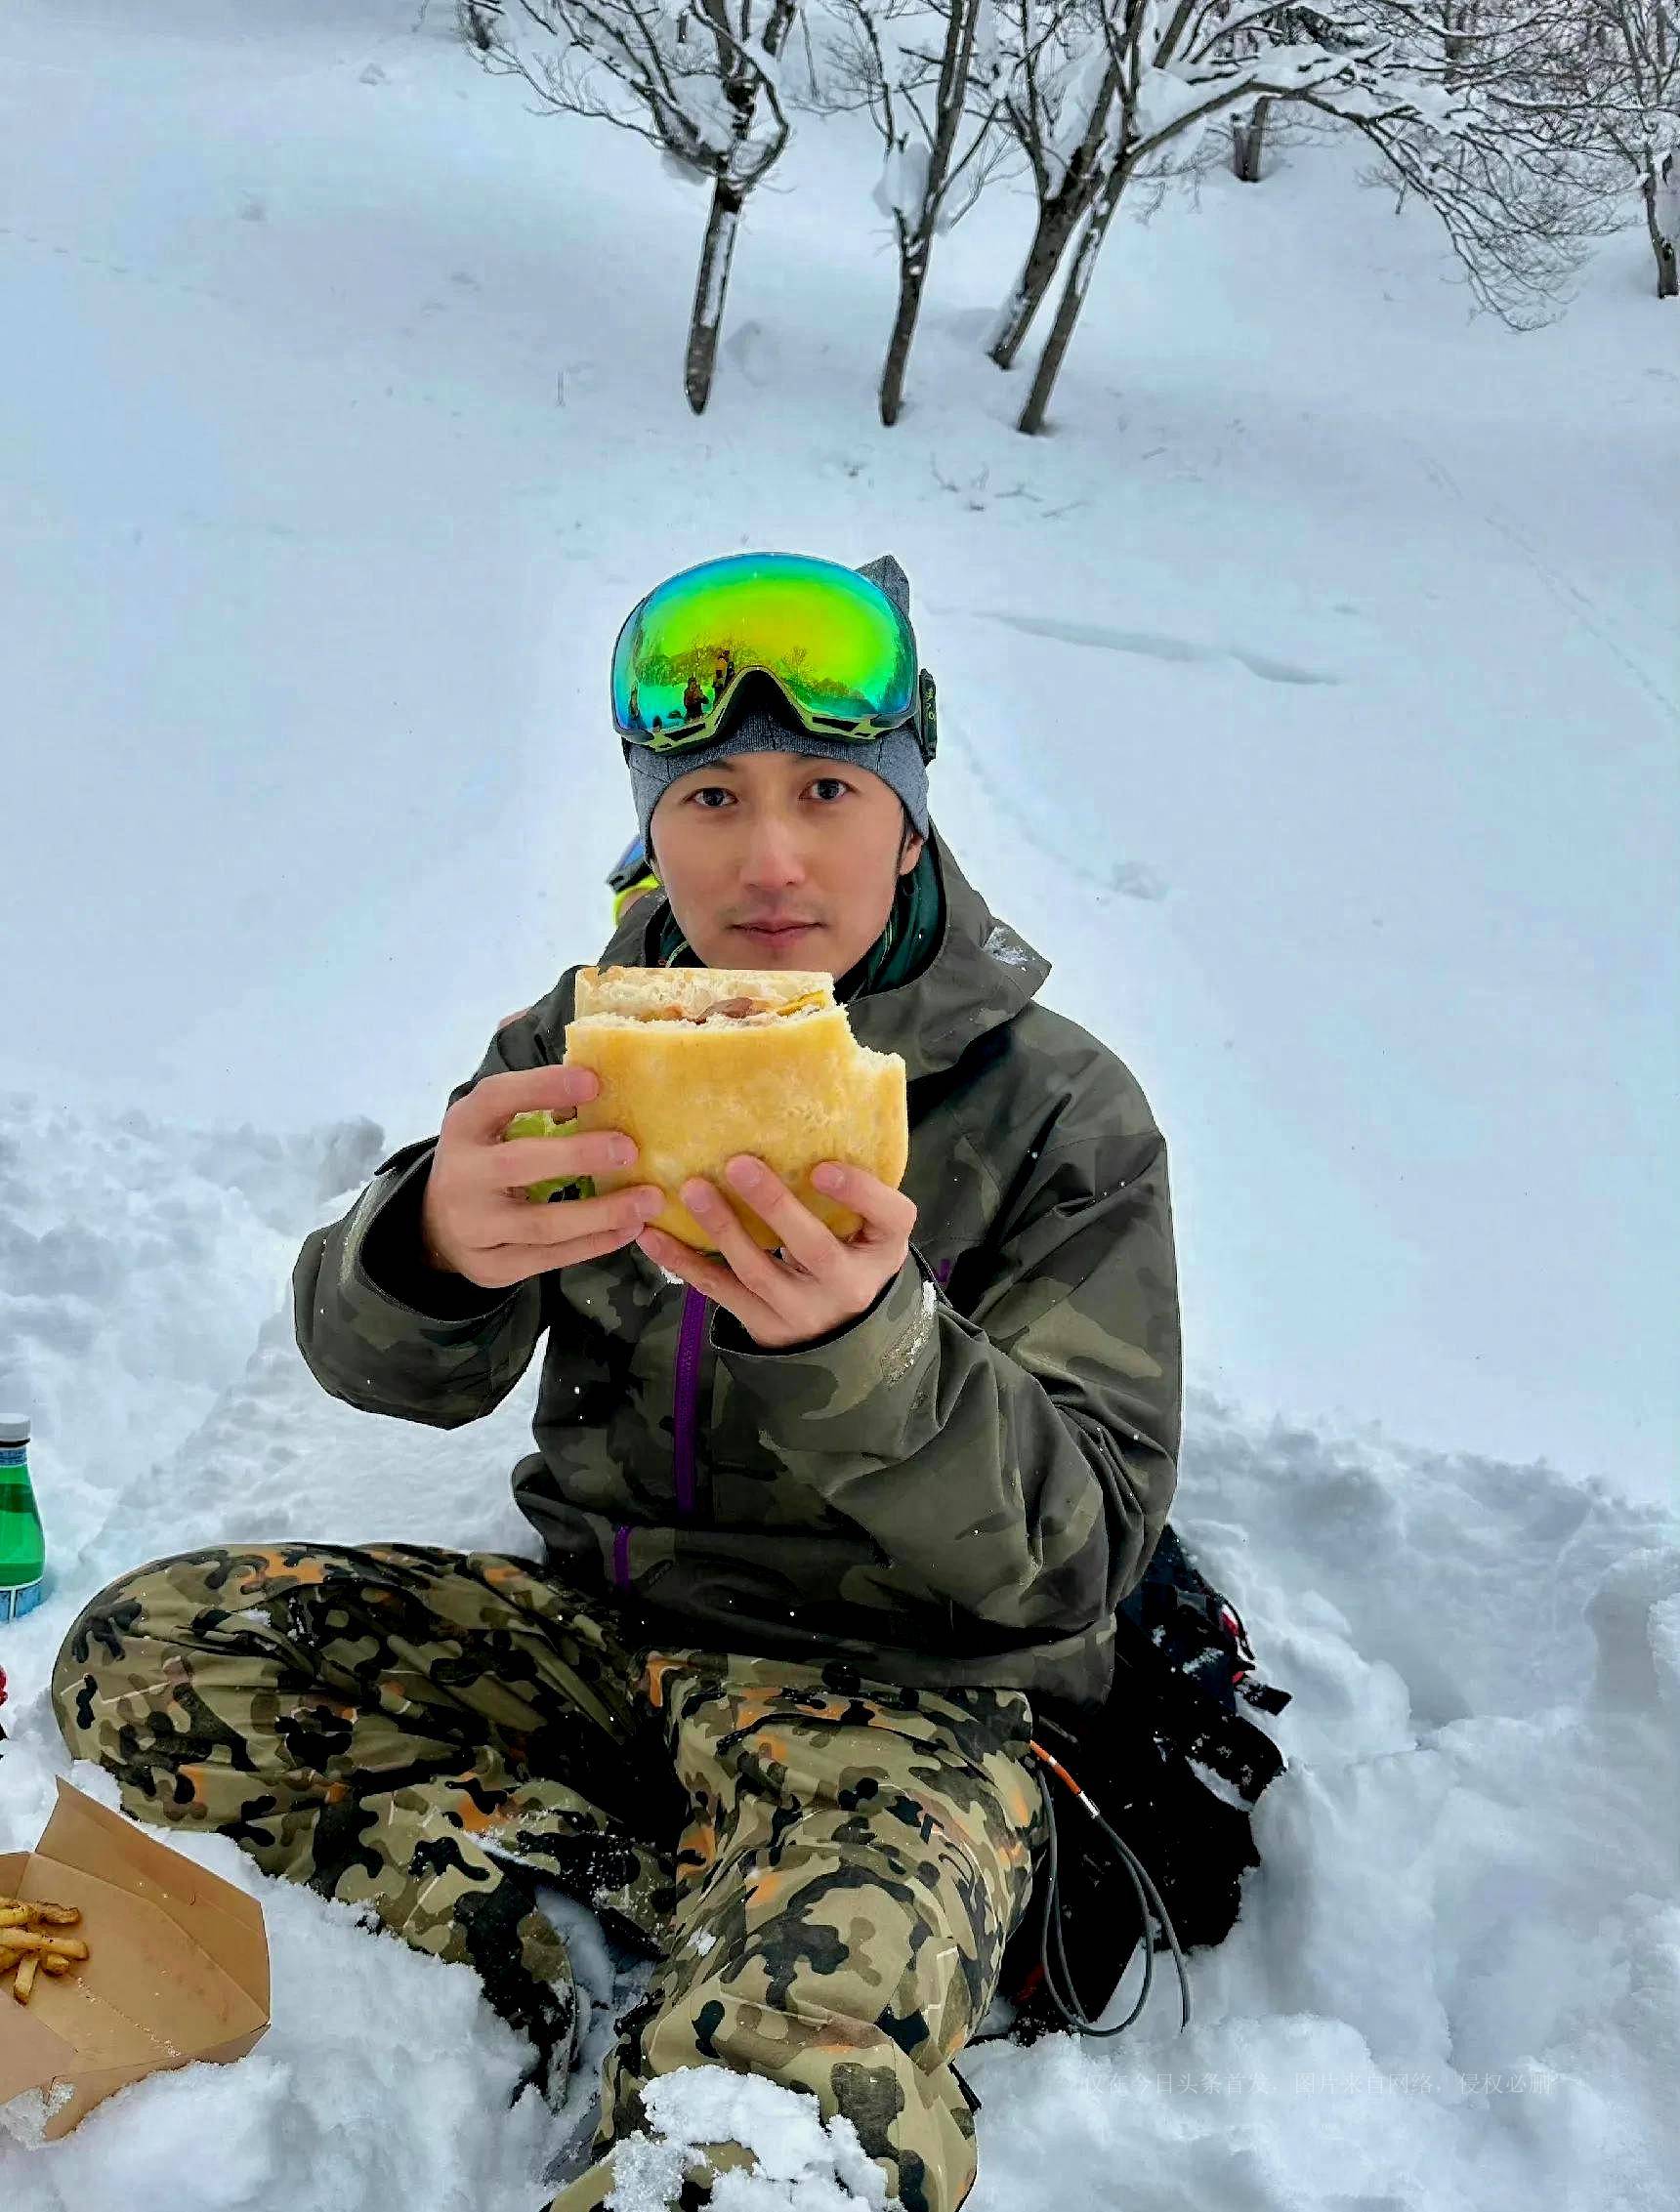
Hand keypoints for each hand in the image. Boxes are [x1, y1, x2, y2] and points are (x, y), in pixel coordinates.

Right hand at [420, 1066, 664, 1290]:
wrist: (438, 1225)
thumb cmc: (487, 1161)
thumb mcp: (495, 1125)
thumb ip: (536, 1105)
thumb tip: (601, 1089)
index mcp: (463, 1127)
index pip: (496, 1098)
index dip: (542, 1087)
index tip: (593, 1082)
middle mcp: (460, 1176)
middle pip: (518, 1163)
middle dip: (578, 1156)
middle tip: (630, 1149)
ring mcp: (472, 1227)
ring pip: (542, 1224)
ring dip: (601, 1213)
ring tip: (647, 1201)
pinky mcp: (490, 1267)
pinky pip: (549, 1258)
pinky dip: (594, 1244)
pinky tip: (628, 1230)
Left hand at [635, 1157, 916, 1349]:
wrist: (838, 1330)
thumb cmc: (850, 1251)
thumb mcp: (868, 1225)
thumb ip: (848, 1186)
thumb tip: (799, 1110)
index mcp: (884, 1248)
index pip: (890, 1217)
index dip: (859, 1193)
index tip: (822, 1168)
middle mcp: (849, 1284)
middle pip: (814, 1248)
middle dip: (775, 1206)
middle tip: (739, 1164)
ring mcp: (804, 1310)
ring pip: (759, 1271)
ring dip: (722, 1228)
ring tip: (692, 1190)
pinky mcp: (763, 1324)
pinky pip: (719, 1290)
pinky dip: (683, 1261)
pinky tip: (654, 1235)